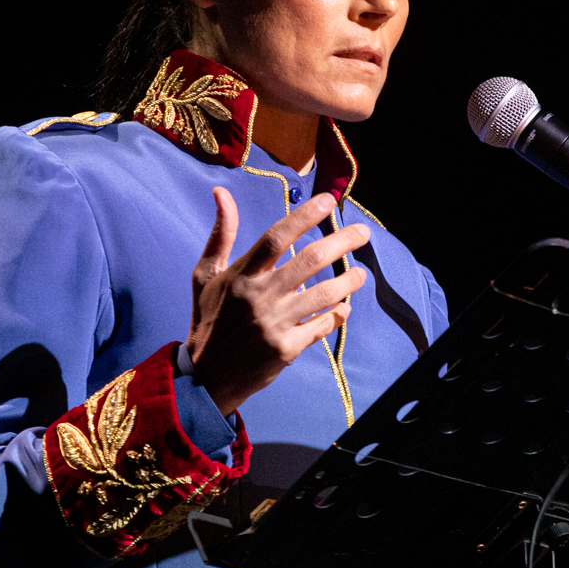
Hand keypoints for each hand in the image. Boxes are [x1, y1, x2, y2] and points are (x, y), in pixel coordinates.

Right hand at [188, 188, 369, 415]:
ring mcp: (274, 324)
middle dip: (342, 242)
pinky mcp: (286, 349)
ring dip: (349, 280)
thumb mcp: (205, 274)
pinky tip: (344, 306)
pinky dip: (338, 314)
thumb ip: (221, 234)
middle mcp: (259, 296)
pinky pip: (323, 326)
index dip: (305, 216)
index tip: (329, 201)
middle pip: (310, 261)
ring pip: (324, 295)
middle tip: (363, 232)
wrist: (205, 375)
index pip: (277, 237)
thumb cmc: (208, 318)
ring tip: (360, 273)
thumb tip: (222, 193)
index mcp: (240, 275)